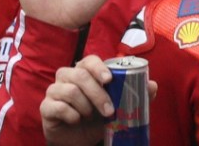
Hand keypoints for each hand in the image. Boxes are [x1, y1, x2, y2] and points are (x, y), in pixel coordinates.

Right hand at [41, 55, 158, 145]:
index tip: (109, 80)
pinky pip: (55, 106)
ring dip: (84, 105)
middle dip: (97, 94)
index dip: (98, 68)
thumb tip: (153, 85)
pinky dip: (70, 114)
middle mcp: (67, 76)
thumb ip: (136, 95)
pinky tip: (76, 120)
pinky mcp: (45, 107)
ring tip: (90, 116)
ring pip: (68, 90)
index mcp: (85, 71)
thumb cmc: (97, 118)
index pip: (89, 60)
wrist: (79, 140)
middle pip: (80, 75)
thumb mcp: (119, 107)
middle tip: (109, 111)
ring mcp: (54, 90)